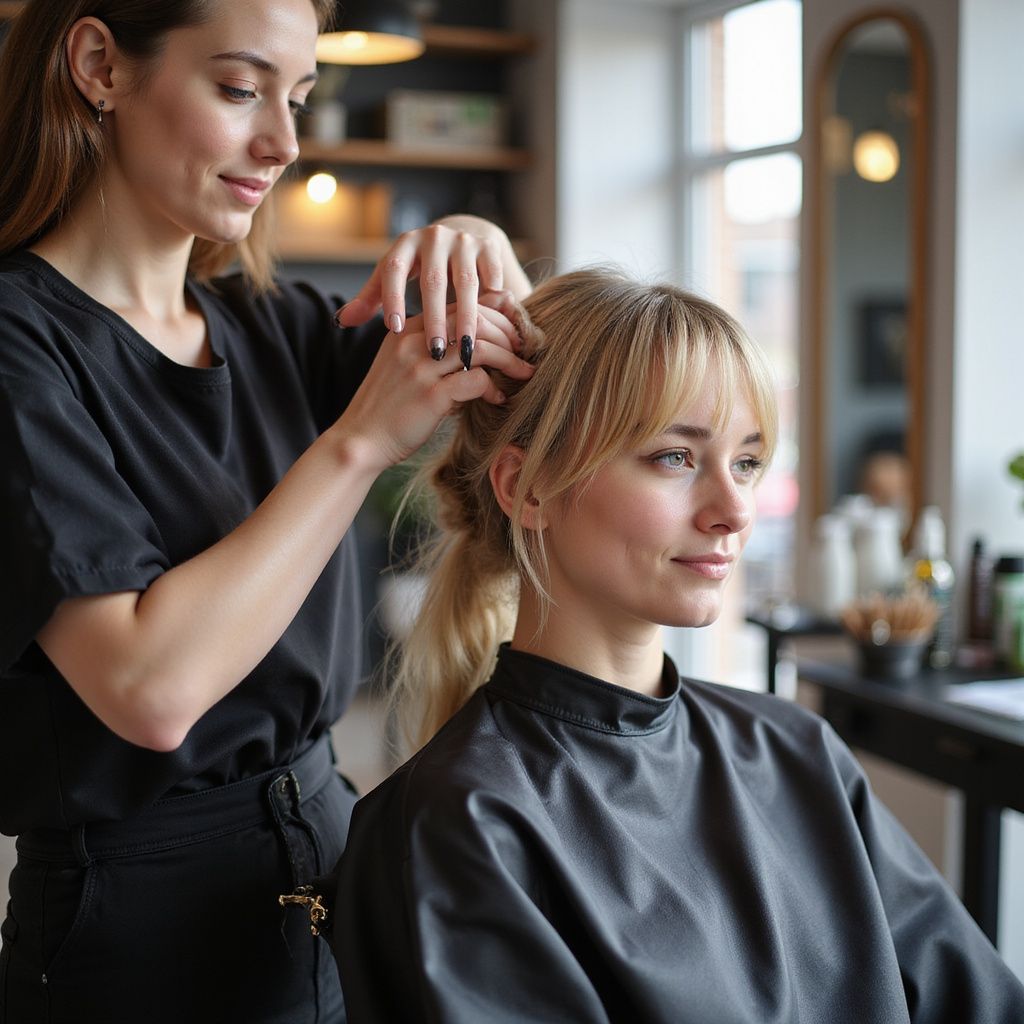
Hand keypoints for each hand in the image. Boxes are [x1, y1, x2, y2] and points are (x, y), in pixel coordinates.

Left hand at [334, 216, 530, 356]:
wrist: (460, 238)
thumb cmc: (419, 267)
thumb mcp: (392, 277)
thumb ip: (370, 299)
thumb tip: (341, 321)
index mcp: (405, 244)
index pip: (394, 269)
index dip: (394, 297)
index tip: (394, 329)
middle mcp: (434, 238)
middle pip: (434, 281)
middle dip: (435, 319)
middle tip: (435, 352)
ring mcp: (463, 241)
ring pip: (467, 282)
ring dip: (467, 318)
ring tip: (466, 349)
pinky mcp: (488, 247)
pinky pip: (492, 277)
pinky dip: (492, 303)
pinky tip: (493, 330)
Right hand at [334, 300, 533, 472]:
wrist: (360, 439)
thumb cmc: (389, 405)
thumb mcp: (405, 366)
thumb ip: (434, 349)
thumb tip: (480, 342)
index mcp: (409, 328)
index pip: (462, 306)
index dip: (495, 316)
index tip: (512, 333)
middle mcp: (414, 341)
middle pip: (475, 319)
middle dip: (508, 333)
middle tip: (525, 351)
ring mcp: (421, 368)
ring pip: (480, 348)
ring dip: (510, 360)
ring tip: (524, 372)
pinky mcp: (430, 395)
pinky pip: (476, 381)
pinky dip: (494, 389)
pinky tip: (498, 399)